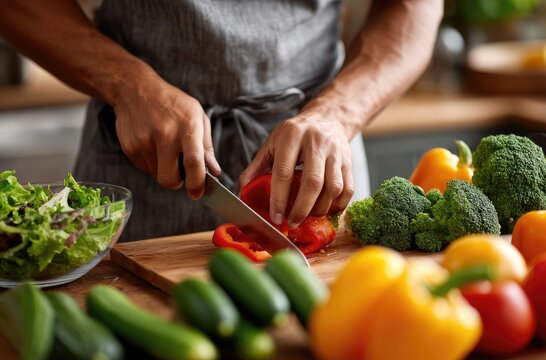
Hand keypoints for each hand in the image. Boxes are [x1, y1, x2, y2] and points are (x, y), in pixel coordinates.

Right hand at [112, 72, 220, 198]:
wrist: (135, 89)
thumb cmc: (173, 104)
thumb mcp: (197, 116)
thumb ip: (206, 146)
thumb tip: (214, 172)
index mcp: (187, 126)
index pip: (193, 162)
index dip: (196, 183)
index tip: (197, 194)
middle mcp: (165, 134)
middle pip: (170, 179)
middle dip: (178, 183)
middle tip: (181, 173)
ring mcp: (144, 141)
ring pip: (157, 176)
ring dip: (164, 171)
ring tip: (165, 150)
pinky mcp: (130, 147)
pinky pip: (145, 169)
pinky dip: (152, 164)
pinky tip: (153, 145)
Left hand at [240, 105, 353, 227]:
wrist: (327, 119)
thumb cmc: (294, 135)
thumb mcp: (272, 143)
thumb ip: (257, 165)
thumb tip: (244, 188)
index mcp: (292, 136)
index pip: (284, 172)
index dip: (279, 198)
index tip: (276, 217)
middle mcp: (316, 142)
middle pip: (313, 182)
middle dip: (302, 208)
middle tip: (293, 223)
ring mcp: (336, 152)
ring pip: (333, 188)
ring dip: (320, 209)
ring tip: (308, 216)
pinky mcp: (349, 162)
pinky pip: (348, 189)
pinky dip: (338, 205)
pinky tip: (326, 210)